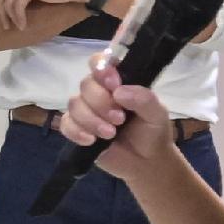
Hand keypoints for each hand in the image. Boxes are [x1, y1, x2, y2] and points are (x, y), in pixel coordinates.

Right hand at [57, 59, 175, 179]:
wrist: (146, 162)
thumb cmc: (153, 131)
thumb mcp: (157, 113)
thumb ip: (144, 99)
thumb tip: (119, 92)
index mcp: (117, 81)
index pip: (99, 61)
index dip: (102, 69)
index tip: (114, 84)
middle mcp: (99, 92)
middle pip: (86, 84)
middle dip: (101, 102)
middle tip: (120, 119)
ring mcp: (86, 110)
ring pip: (74, 104)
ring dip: (91, 119)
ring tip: (110, 134)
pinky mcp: (77, 129)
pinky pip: (66, 124)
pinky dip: (77, 131)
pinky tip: (91, 141)